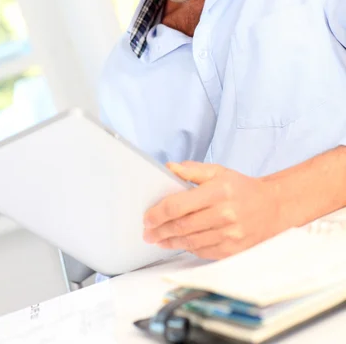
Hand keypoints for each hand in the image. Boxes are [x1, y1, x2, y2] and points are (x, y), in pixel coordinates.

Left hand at [143, 161, 280, 259]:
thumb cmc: (242, 188)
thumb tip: (169, 168)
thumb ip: (193, 170)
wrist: (273, 207)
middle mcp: (224, 214)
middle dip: (160, 230)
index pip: (179, 205)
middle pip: (182, 226)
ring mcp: (229, 235)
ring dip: (170, 242)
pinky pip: (203, 251)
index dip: (159, 213)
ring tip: (158, 240)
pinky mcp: (233, 250)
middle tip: (147, 232)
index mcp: (218, 191)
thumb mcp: (219, 171)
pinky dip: (188, 248)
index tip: (147, 217)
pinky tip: (178, 244)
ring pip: (190, 242)